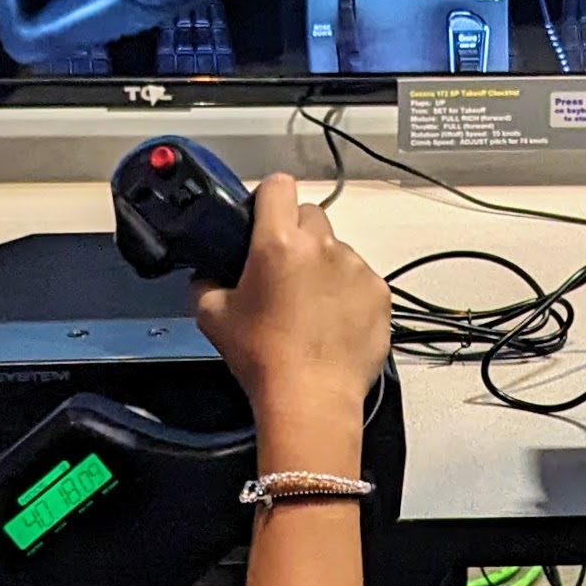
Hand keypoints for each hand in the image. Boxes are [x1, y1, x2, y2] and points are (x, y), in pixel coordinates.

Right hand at [193, 173, 390, 422]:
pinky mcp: (379, 293)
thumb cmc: (260, 357)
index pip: (278, 185)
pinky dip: (348, 292)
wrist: (310, 401)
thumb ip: (206, 283)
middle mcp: (322, 245)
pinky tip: (334, 322)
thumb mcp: (212, 317)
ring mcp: (356, 267)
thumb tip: (208, 274)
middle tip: (283, 270)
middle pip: (310, 214)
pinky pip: (361, 278)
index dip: (268, 198)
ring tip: (311, 306)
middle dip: (296, 233)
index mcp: (277, 241)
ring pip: (337, 249)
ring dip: (323, 265)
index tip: (262, 220)